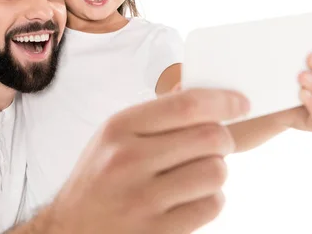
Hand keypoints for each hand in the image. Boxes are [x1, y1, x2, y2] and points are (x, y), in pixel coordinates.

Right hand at [43, 89, 249, 233]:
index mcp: (119, 128)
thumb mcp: (114, 136)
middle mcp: (128, 160)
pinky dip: (209, 200)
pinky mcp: (157, 230)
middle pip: (211, 138)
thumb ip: (156, 116)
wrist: (71, 227)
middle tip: (216, 145)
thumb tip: (201, 92)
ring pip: (216, 172)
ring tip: (193, 175)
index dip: (223, 101)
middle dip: (224, 139)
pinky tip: (188, 198)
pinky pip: (211, 206)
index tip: (240, 103)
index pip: (187, 105)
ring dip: (215, 172)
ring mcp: (143, 198)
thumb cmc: (98, 177)